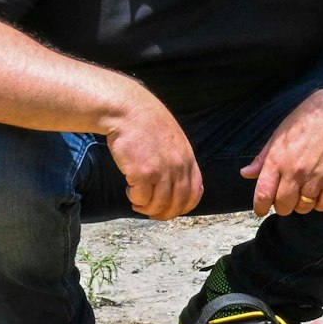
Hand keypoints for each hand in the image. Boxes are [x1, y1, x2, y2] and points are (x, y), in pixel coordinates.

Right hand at [105, 95, 202, 219]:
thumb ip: (178, 159)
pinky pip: (142, 198)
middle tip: (151, 212)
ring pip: (159, 205)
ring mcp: (162, 171)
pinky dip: (135, 199)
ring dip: (147, 208)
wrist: (127, 109)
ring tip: (137, 200)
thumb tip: (176, 183)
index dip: (184, 206)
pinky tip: (129, 189)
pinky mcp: (143, 173)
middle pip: (177, 203)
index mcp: (188, 158)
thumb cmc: (145, 121)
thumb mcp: (173, 138)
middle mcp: (179, 167)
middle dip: (164, 214)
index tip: (171, 209)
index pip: (195, 193)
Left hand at [241, 89, 322, 216]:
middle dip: (282, 206)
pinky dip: (319, 203)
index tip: (260, 210)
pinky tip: (318, 192)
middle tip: (286, 197)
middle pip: (283, 206)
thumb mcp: (278, 135)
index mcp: (277, 160)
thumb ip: (262, 158)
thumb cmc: (305, 120)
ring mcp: (316, 177)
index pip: (263, 194)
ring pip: (303, 208)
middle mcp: (295, 172)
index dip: (259, 207)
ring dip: (301, 204)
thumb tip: (246, 173)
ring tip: (303, 191)